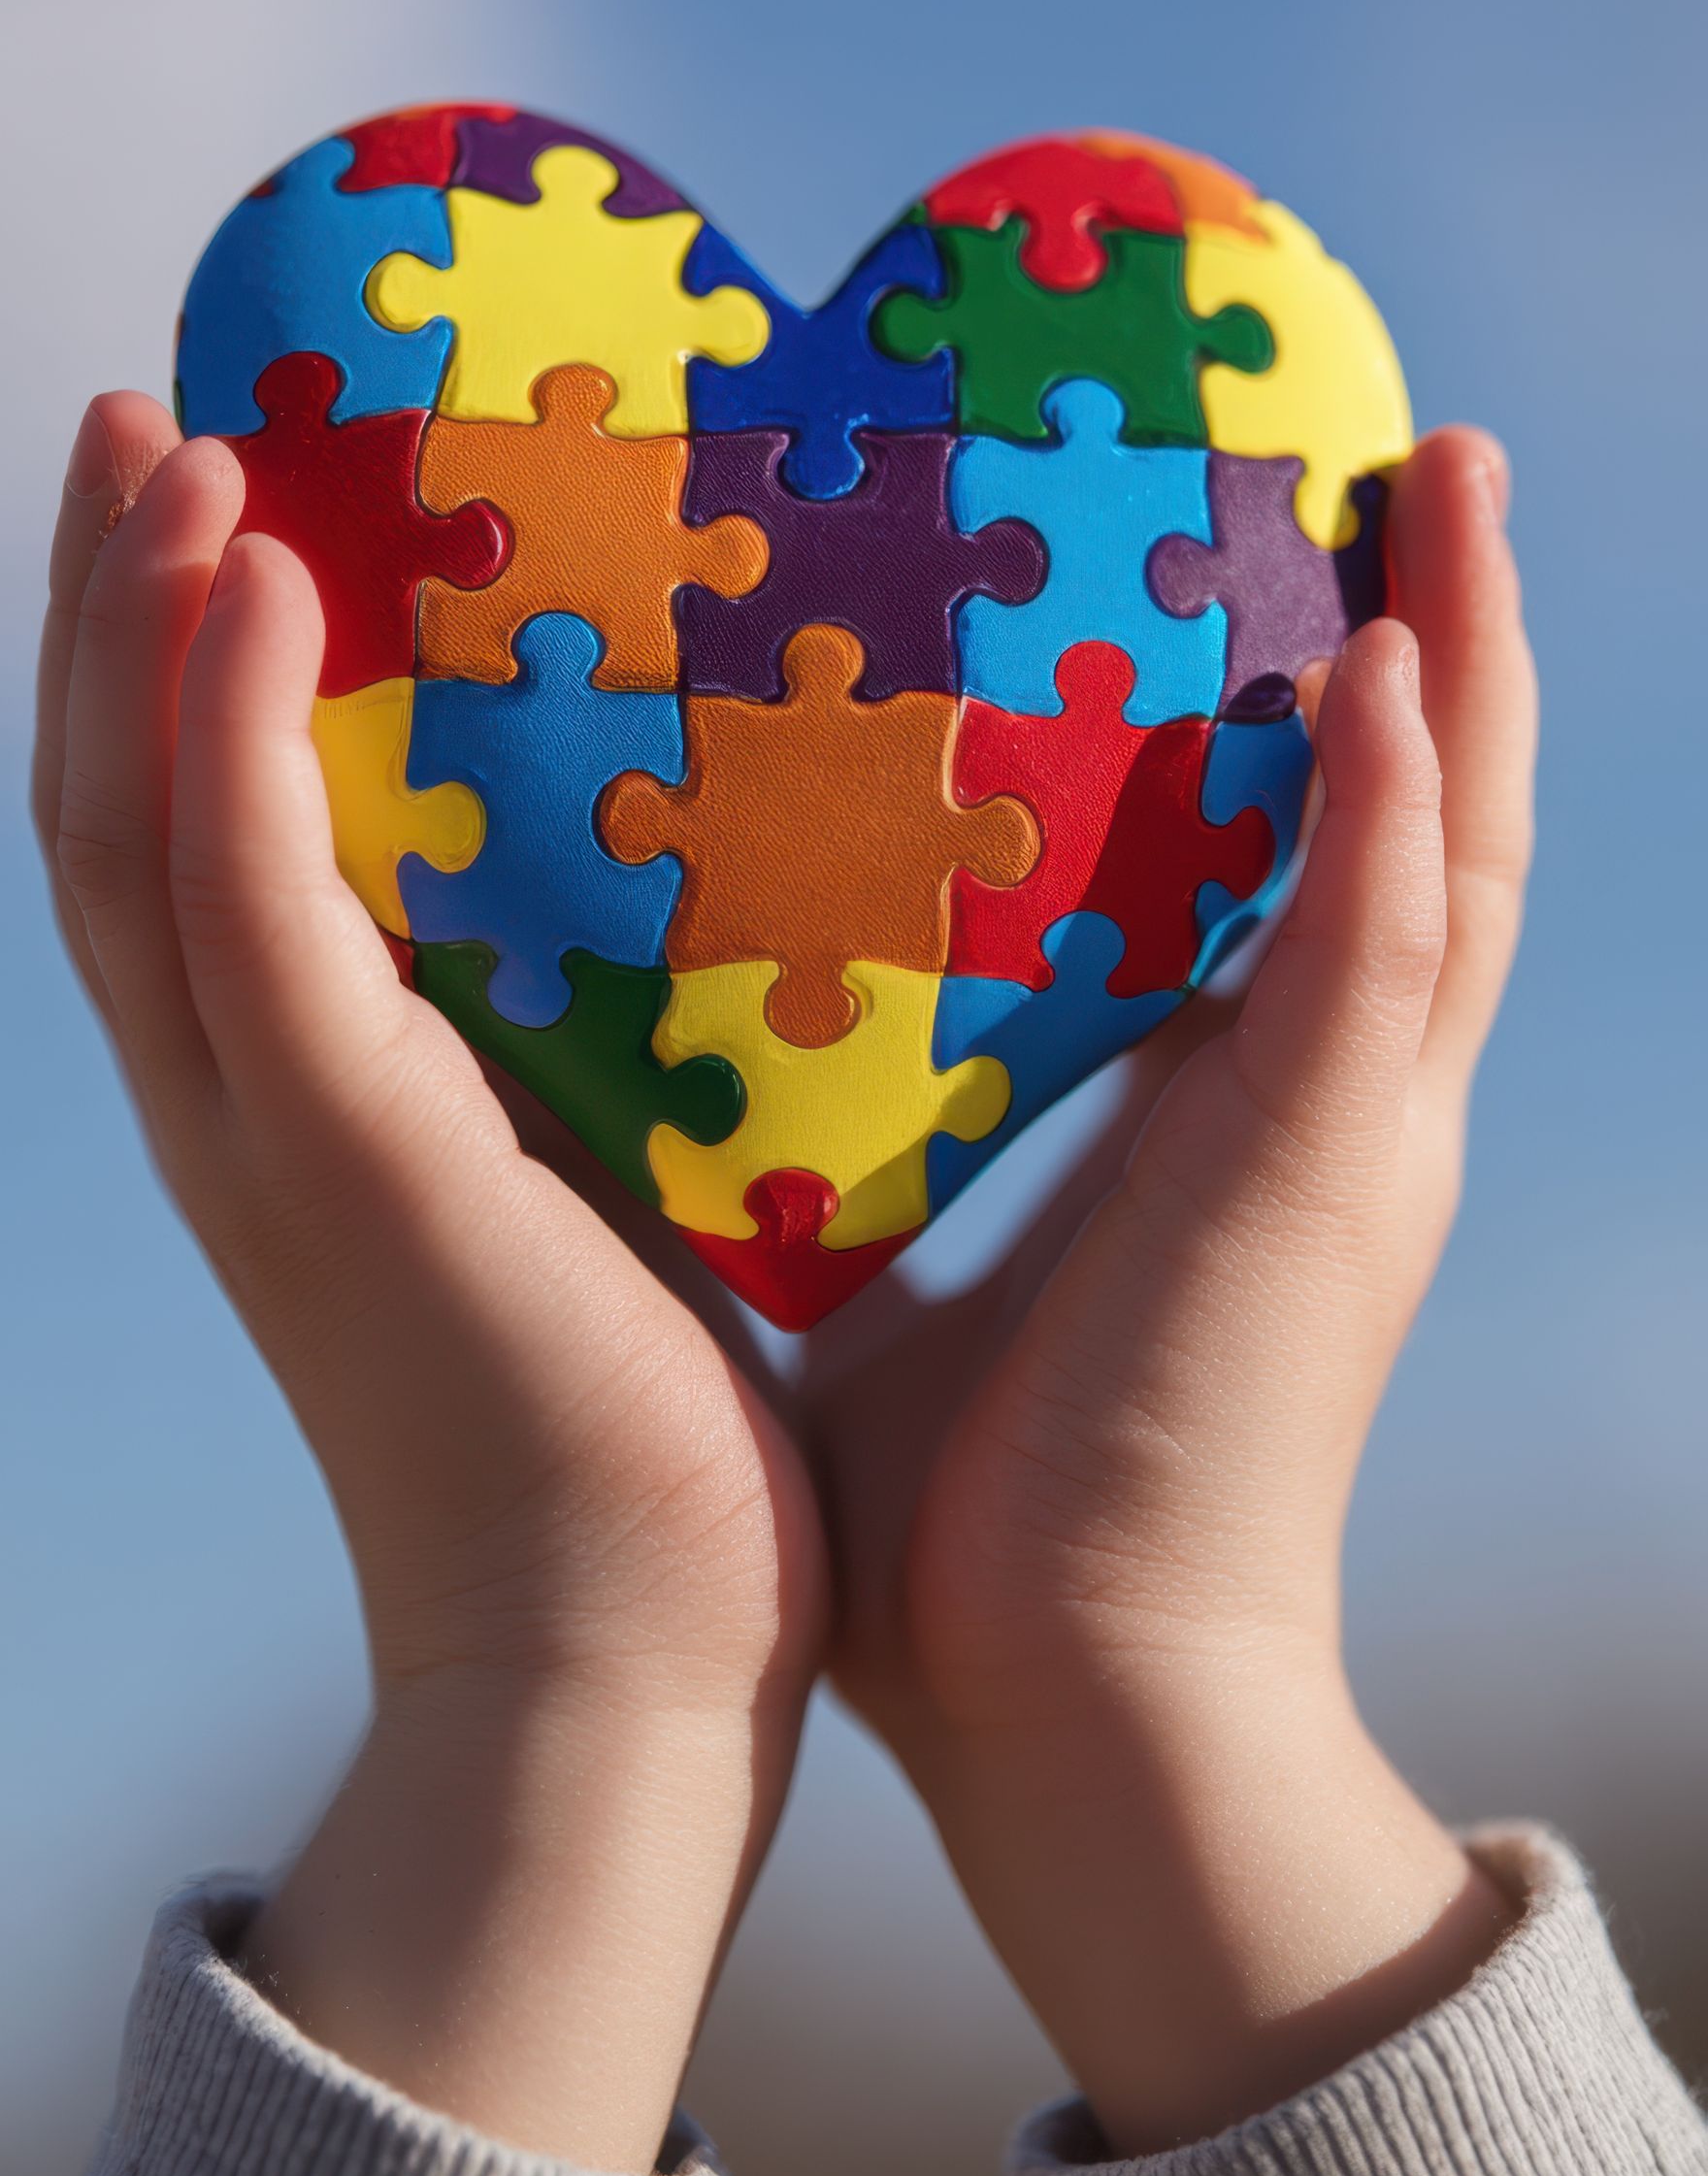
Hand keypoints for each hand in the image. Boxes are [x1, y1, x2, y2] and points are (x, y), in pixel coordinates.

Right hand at [34, 395, 824, 2169]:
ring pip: (131, 827)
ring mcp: (264, 1131)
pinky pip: (243, 902)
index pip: (185, 844)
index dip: (170, 670)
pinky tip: (254, 582)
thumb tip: (693, 924)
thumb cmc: (647, 1443)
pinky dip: (228, 736)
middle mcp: (239, 1105)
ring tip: (165, 443)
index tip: (210, 500)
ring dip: (132, 623)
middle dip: (109, 606)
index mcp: (301, 1107)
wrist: (626, 1668)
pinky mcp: (337, 1157)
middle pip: (110, 805)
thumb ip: (589, 1057)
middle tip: (144, 415)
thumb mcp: (600, 1191)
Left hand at [804, 428, 1536, 2149]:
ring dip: (1458, 657)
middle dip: (1438, 635)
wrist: (1074, 1721)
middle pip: (1427, 817)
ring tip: (1448, 479)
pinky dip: (1389, 805)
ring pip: (1450, 844)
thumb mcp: (907, 1275)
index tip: (1295, 564)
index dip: (1329, 723)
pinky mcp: (1327, 1179)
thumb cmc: (979, 1534)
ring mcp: (1355, 1141)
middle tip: (1418, 454)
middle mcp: (1333, 1109)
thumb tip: (717, 1057)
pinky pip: (1382, 949)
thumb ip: (863, 1151)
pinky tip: (1376, 658)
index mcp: (1248, 1124)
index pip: (1316, 873)